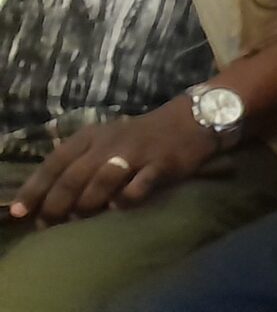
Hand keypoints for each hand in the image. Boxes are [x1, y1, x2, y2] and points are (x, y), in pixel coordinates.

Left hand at [9, 100, 216, 223]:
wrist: (189, 121)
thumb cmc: (139, 137)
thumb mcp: (104, 141)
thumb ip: (80, 164)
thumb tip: (50, 199)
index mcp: (90, 136)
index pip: (54, 163)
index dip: (35, 189)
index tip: (20, 212)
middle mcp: (109, 143)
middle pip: (73, 176)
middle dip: (56, 204)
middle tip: (48, 224)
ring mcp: (136, 153)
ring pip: (102, 181)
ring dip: (87, 203)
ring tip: (80, 218)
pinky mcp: (162, 163)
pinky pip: (139, 185)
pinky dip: (126, 199)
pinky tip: (119, 207)